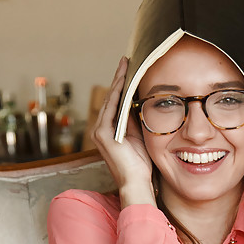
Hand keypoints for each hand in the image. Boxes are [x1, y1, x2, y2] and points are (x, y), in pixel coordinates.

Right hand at [92, 57, 154, 205]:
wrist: (137, 182)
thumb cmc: (141, 164)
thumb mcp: (141, 136)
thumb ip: (137, 120)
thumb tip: (143, 101)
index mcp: (111, 130)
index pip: (117, 102)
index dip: (123, 85)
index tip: (131, 69)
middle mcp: (102, 129)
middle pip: (112, 98)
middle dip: (120, 78)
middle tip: (127, 60)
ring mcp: (100, 131)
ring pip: (110, 100)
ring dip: (118, 81)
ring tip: (126, 65)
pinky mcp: (102, 134)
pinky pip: (111, 108)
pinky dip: (117, 93)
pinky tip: (124, 80)